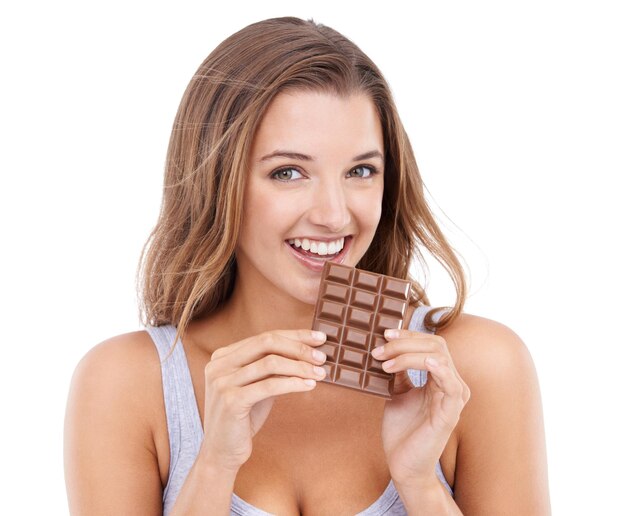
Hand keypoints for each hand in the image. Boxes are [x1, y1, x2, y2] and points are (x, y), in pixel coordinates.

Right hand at [199, 329, 326, 471]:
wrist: (221, 453)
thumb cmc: (243, 418)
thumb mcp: (257, 386)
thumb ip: (272, 367)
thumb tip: (308, 351)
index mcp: (223, 356)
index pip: (264, 336)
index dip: (295, 335)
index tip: (319, 338)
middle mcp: (219, 365)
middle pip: (266, 343)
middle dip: (299, 347)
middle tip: (322, 356)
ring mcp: (222, 382)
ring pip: (271, 363)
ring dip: (300, 366)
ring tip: (321, 373)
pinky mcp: (231, 401)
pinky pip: (269, 385)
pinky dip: (293, 383)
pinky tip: (309, 386)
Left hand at [376, 329, 469, 485]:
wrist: (402, 464)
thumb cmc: (402, 430)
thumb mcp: (397, 392)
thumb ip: (399, 371)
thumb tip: (388, 348)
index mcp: (440, 377)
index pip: (430, 343)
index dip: (408, 335)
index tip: (384, 334)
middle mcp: (451, 383)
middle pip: (435, 344)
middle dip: (405, 342)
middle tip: (379, 349)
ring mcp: (453, 397)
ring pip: (438, 357)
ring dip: (409, 354)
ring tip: (385, 362)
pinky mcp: (451, 412)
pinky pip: (451, 383)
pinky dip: (437, 367)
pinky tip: (423, 363)